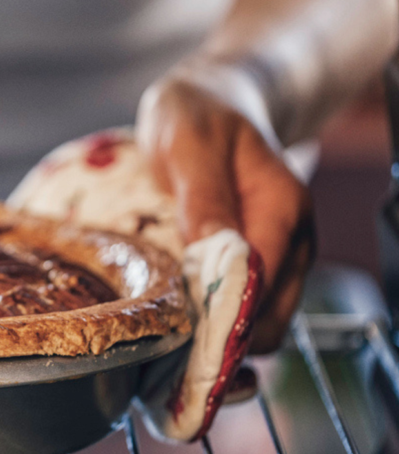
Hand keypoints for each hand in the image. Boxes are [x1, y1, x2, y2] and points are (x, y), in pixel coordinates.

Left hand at [137, 79, 314, 352]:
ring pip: (258, 326)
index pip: (263, 286)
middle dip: (220, 344)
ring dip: (216, 342)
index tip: (177, 339)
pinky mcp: (257, 267)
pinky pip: (244, 313)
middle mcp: (292, 242)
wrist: (213, 100)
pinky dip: (214, 329)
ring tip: (164, 347)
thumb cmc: (198, 116)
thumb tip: (211, 252)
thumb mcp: (190, 144)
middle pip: (268, 321)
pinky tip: (176, 329)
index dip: (222, 320)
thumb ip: (203, 198)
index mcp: (282, 210)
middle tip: (162, 353)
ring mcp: (278, 258)